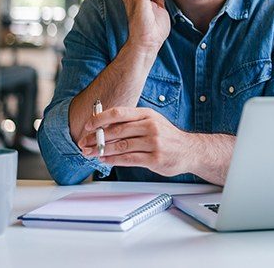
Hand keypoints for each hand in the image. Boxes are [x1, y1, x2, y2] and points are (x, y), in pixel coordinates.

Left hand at [78, 107, 193, 176]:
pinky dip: (113, 160)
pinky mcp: (154, 158)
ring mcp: (153, 142)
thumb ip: (131, 123)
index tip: (88, 125)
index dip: (100, 119)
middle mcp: (151, 126)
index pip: (119, 113)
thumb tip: (105, 126)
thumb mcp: (151, 122)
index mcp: (147, 114)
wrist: (189, 150)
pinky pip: (128, 159)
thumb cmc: (166, 136)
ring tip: (91, 153)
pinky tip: (105, 160)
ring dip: (102, 151)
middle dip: (97, 138)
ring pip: (121, 146)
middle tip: (84, 143)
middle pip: (117, 130)